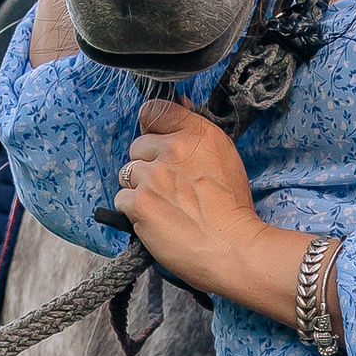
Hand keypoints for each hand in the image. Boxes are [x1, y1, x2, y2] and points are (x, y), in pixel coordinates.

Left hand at [113, 98, 273, 299]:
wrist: (233, 250)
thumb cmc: (234, 210)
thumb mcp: (226, 159)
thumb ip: (198, 135)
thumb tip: (180, 105)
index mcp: (198, 133)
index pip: (155, 111)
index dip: (152, 128)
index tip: (158, 143)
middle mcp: (173, 149)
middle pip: (138, 145)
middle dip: (147, 164)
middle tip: (168, 186)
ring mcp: (153, 176)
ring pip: (128, 173)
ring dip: (140, 188)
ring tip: (164, 206)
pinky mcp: (140, 203)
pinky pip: (122, 199)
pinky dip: (134, 211)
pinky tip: (156, 219)